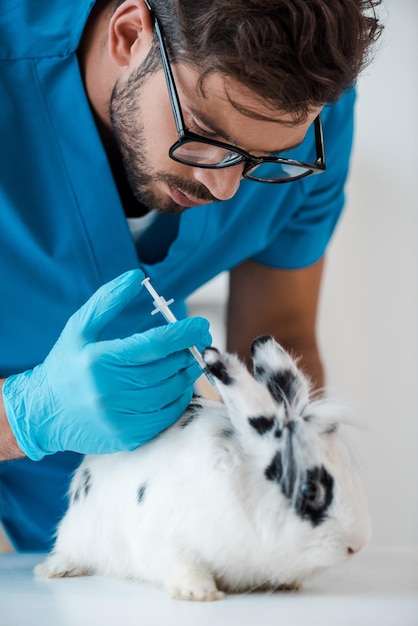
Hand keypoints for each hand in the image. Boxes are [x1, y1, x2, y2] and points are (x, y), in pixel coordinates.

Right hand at [2, 269, 210, 459]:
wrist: (43, 413)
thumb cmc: (65, 365)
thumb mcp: (79, 328)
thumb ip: (107, 301)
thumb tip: (135, 277)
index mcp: (99, 360)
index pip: (154, 344)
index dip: (182, 333)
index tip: (200, 325)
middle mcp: (109, 391)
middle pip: (166, 370)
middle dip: (189, 353)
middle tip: (200, 343)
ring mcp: (119, 418)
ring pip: (169, 394)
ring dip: (187, 376)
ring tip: (189, 361)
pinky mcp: (127, 437)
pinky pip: (165, 416)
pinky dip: (178, 399)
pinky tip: (177, 385)